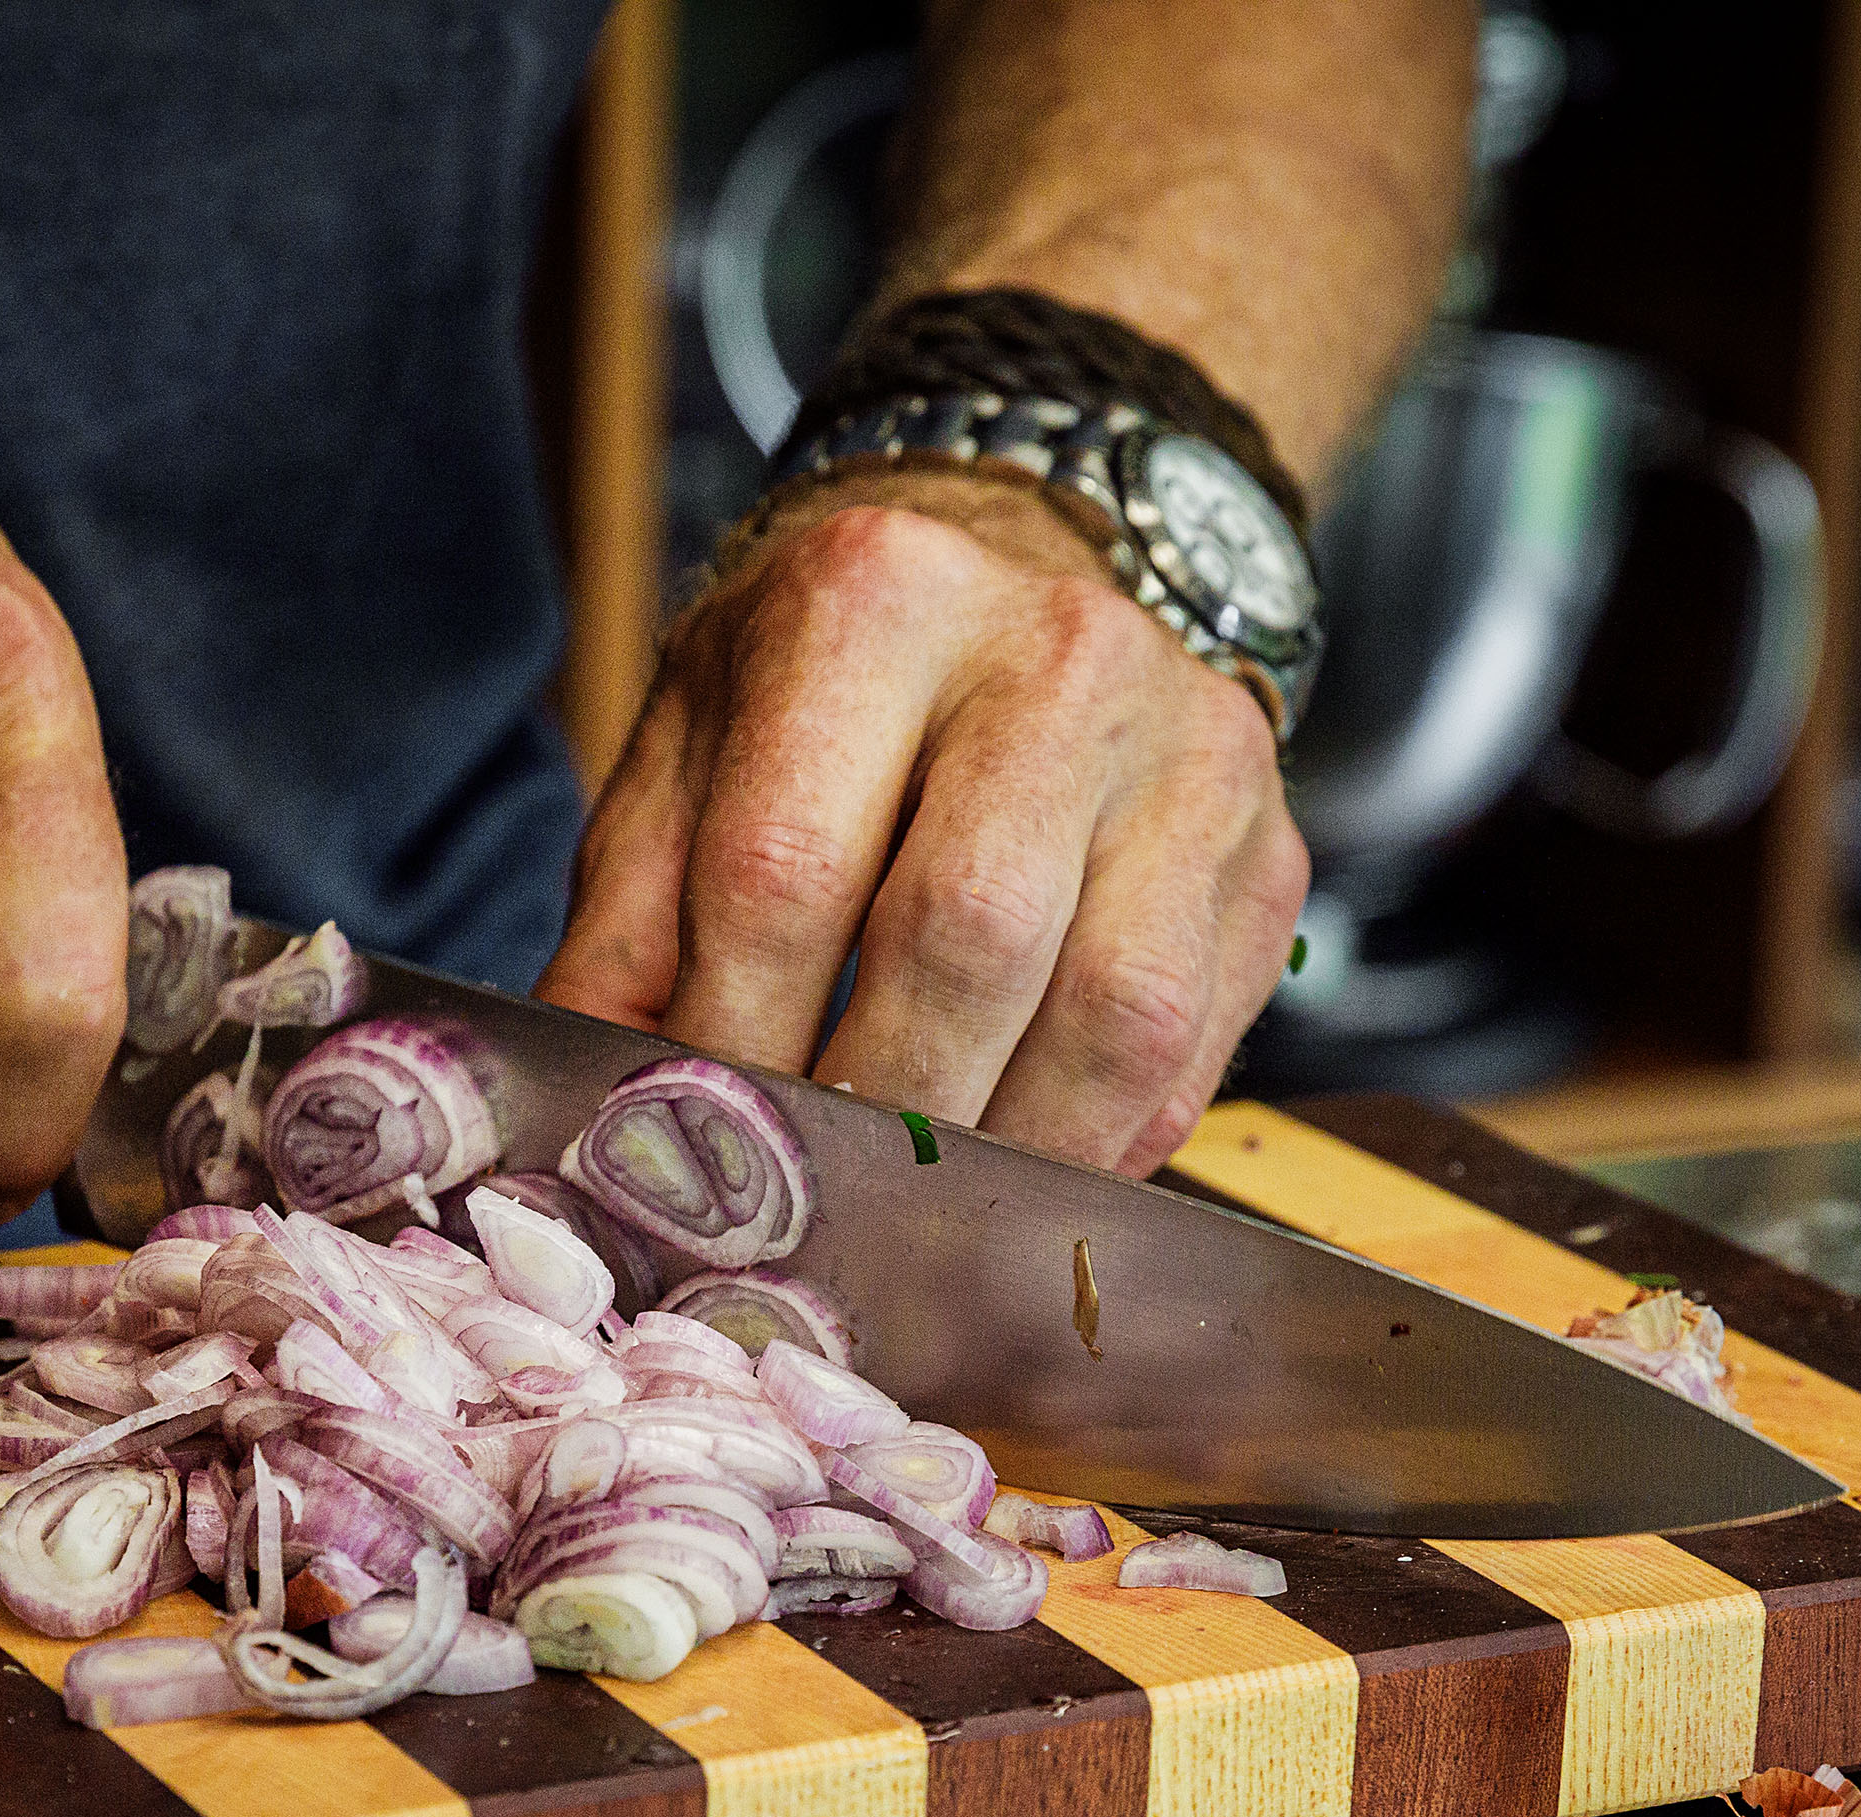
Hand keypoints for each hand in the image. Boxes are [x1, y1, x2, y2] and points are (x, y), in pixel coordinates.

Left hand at [537, 472, 1308, 1177]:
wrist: (1029, 563)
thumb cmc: (828, 683)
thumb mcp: (690, 751)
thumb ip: (629, 929)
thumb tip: (592, 1119)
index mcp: (875, 601)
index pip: (787, 872)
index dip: (731, 1043)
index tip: (693, 1146)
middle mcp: (1057, 656)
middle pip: (966, 938)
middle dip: (871, 1108)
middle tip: (805, 1202)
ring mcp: (1191, 753)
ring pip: (1112, 1012)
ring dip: (1002, 1152)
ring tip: (915, 1209)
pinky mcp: (1268, 852)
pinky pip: (1195, 1046)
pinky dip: (1098, 1145)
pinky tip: (1018, 1174)